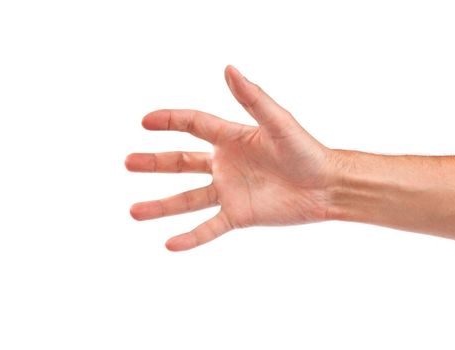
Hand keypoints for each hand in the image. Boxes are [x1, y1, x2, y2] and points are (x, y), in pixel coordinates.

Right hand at [126, 66, 333, 250]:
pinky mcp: (239, 215)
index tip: (145, 121)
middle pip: (182, 162)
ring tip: (134, 211)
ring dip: (161, 206)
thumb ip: (252, 98)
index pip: (193, 125)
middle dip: (155, 163)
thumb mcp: (278, 122)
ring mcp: (230, 191)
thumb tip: (228, 68)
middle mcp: (225, 164)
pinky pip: (209, 227)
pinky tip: (170, 244)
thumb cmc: (305, 150)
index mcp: (232, 138)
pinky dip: (191, 237)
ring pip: (188, 199)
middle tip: (128, 162)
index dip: (169, 121)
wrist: (327, 185)